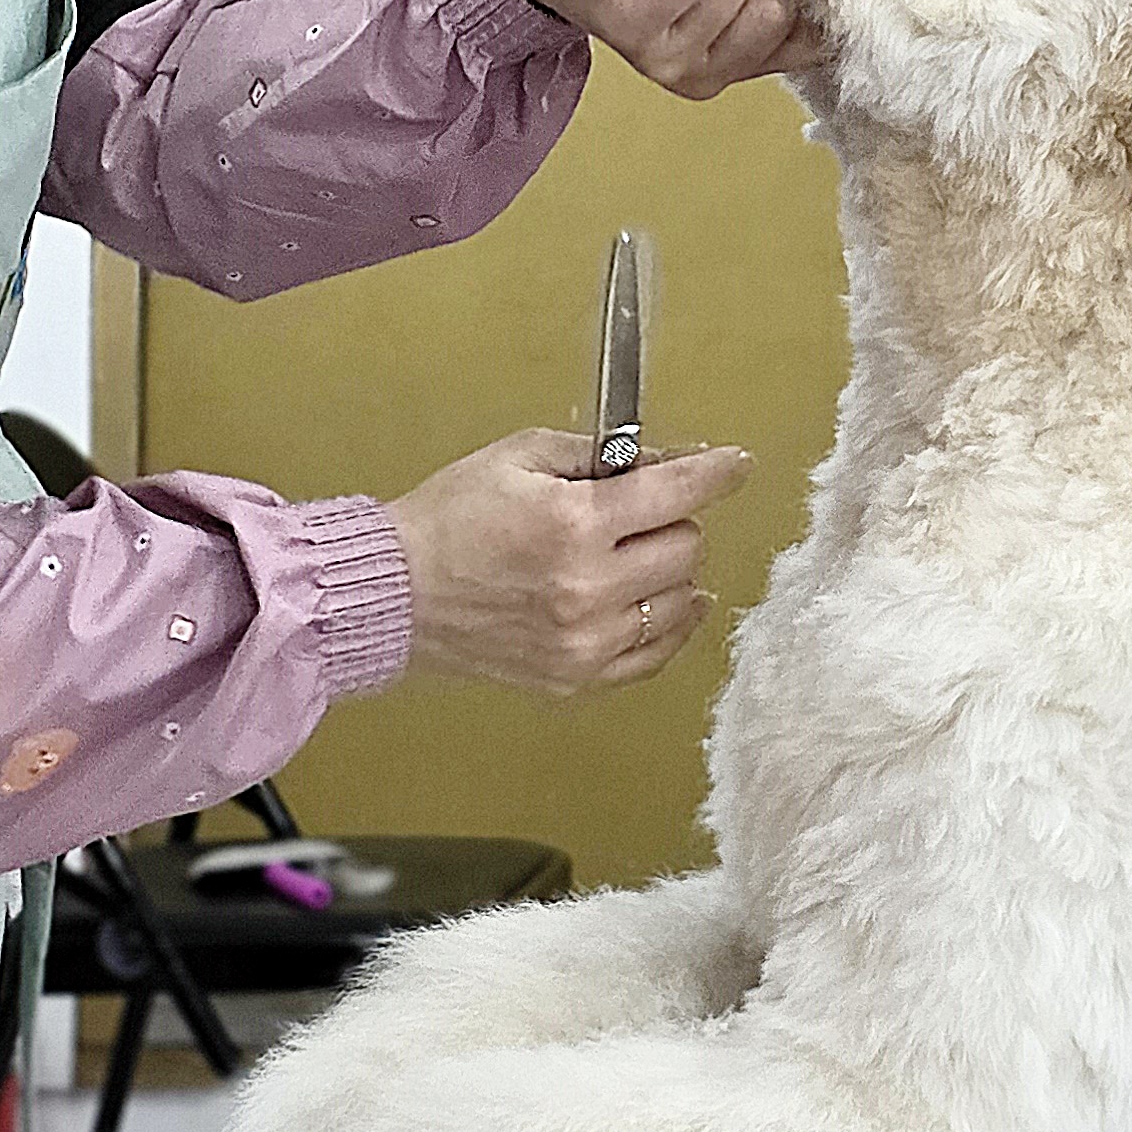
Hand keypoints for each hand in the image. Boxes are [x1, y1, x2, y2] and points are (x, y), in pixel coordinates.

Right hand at [388, 430, 752, 694]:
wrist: (395, 594)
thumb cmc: (449, 520)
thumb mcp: (520, 457)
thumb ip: (598, 454)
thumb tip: (661, 458)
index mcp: (572, 522)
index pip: (676, 492)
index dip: (717, 471)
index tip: (736, 464)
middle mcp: (586, 586)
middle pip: (686, 547)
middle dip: (671, 520)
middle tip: (638, 514)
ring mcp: (584, 640)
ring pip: (682, 601)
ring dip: (668, 573)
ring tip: (631, 558)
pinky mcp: (576, 677)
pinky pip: (656, 654)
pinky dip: (665, 624)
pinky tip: (652, 602)